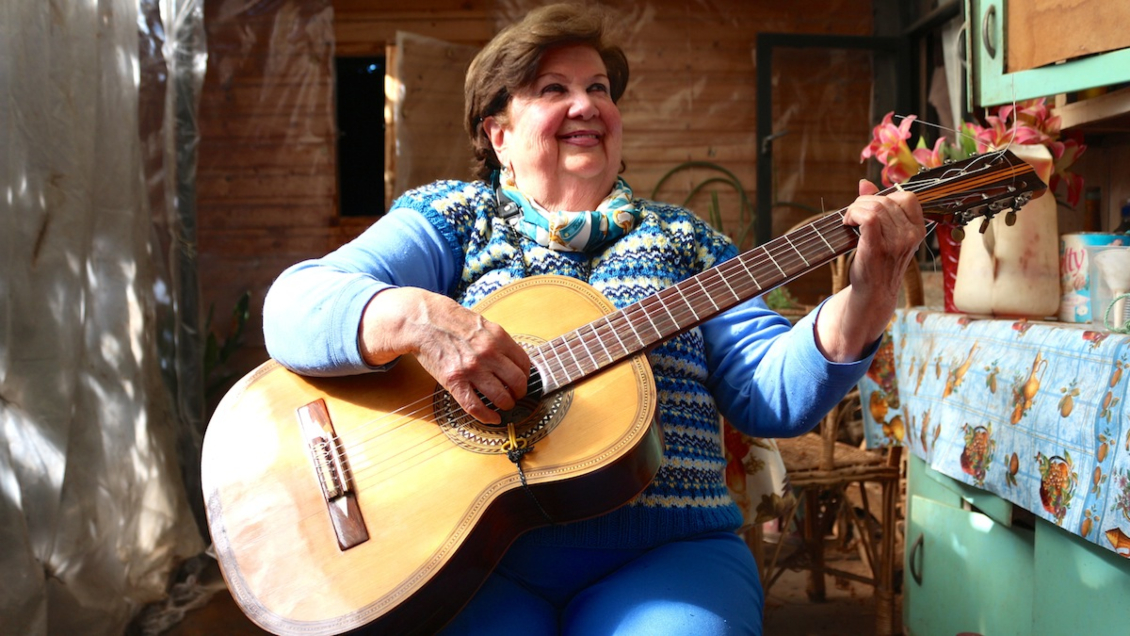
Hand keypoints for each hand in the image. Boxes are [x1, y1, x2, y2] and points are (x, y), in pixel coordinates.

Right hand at [360, 288, 530, 423]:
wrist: (424, 322)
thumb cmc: (454, 322)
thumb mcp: (484, 325)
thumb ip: (500, 342)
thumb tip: (515, 361)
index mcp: (499, 338)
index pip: (524, 364)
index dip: (526, 376)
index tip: (522, 380)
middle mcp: (488, 354)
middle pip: (517, 382)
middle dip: (520, 393)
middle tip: (516, 395)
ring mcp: (472, 369)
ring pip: (500, 397)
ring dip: (506, 404)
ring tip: (504, 404)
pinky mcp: (454, 381)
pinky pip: (475, 406)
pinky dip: (487, 417)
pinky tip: (493, 418)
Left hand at [844, 179, 924, 305]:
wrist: (874, 292)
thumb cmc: (879, 262)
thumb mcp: (885, 234)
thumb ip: (878, 207)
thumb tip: (864, 183)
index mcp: (918, 230)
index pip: (908, 197)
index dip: (886, 196)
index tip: (872, 207)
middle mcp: (910, 235)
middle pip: (886, 200)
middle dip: (864, 202)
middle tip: (853, 215)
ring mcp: (896, 242)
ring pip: (875, 207)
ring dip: (856, 208)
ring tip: (849, 220)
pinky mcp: (878, 247)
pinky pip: (869, 217)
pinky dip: (854, 214)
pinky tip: (848, 223)